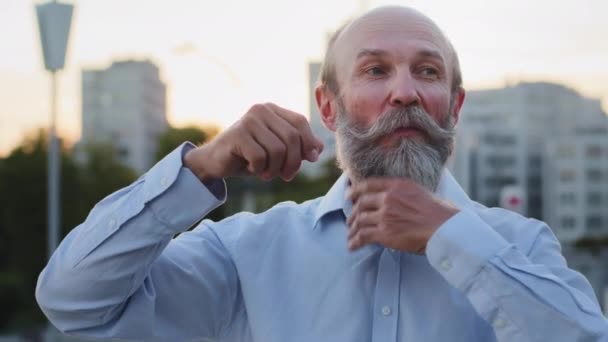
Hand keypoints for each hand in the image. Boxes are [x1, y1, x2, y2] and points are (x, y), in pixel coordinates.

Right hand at [184, 103, 323, 181]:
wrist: (216, 162)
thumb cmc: (249, 156)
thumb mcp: (277, 151)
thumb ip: (298, 147)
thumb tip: (319, 148)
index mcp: (273, 110)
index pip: (300, 122)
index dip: (309, 142)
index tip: (310, 159)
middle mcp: (261, 110)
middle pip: (292, 138)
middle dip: (293, 162)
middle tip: (286, 176)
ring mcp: (248, 121)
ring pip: (278, 150)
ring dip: (274, 169)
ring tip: (266, 173)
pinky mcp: (237, 135)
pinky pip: (260, 157)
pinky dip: (260, 169)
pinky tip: (252, 168)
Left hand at [346, 178, 458, 253]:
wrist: (447, 229)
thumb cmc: (442, 213)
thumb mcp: (421, 192)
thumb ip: (404, 193)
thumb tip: (398, 198)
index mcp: (398, 185)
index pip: (369, 184)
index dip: (355, 190)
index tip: (349, 195)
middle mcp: (389, 197)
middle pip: (361, 203)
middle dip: (353, 213)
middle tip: (350, 220)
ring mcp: (386, 215)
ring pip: (360, 220)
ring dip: (352, 229)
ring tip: (350, 235)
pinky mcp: (385, 233)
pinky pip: (363, 236)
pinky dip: (355, 242)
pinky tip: (352, 246)